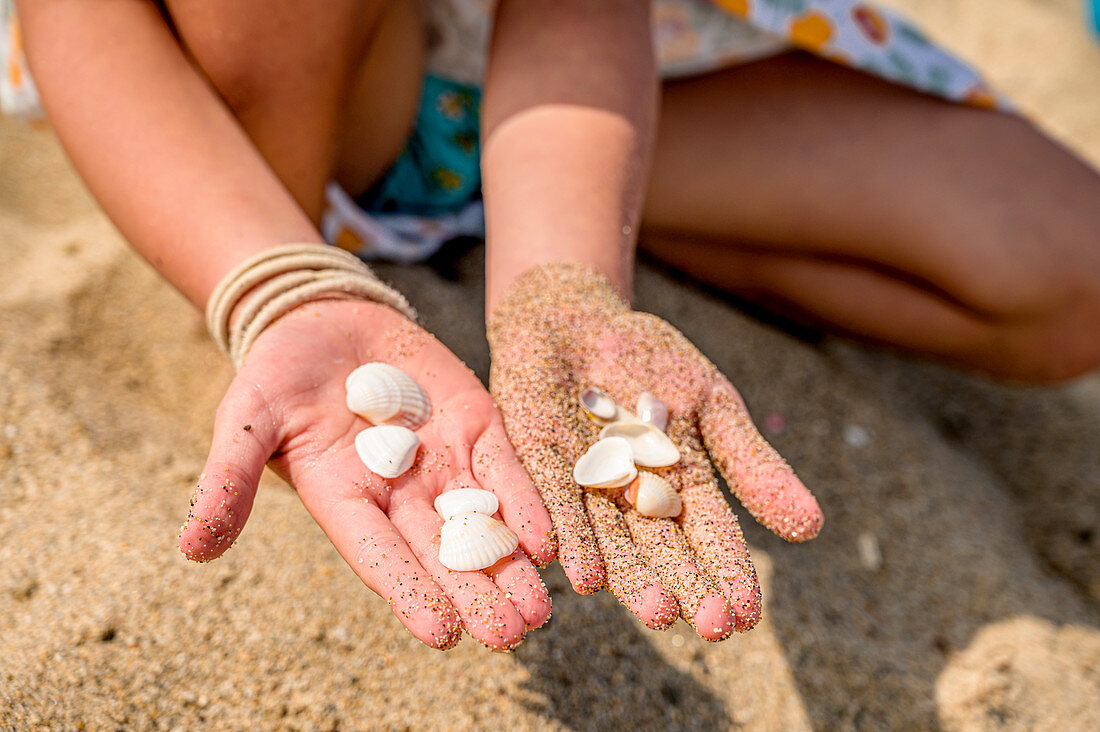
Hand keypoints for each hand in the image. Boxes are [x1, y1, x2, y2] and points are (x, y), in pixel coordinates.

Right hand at [179, 299, 554, 650]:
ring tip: (538, 611)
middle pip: (442, 553)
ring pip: (483, 523)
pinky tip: (548, 541)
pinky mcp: (475, 426)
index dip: (410, 592)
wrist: (326, 319)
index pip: (381, 556)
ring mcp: (442, 461)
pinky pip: (506, 469)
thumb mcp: (245, 419)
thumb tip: (192, 549)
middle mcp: (399, 494)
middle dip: (476, 595)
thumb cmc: (276, 373)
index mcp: (345, 500)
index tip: (443, 635)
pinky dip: (526, 503)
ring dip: (511, 566)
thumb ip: (230, 477)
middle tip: (510, 636)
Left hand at [488, 264, 822, 639]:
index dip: (729, 576)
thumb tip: (813, 527)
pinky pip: (556, 503)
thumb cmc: (652, 360)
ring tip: (657, 612)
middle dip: (685, 588)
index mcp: (679, 489)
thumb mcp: (711, 403)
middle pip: (662, 551)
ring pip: (612, 540)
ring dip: (632, 578)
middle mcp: (631, 501)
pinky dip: (572, 536)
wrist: (577, 317)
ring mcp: (584, 487)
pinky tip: (586, 574)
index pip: (711, 540)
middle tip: (709, 626)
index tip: (747, 615)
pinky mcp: (539, 464)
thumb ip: (751, 463)